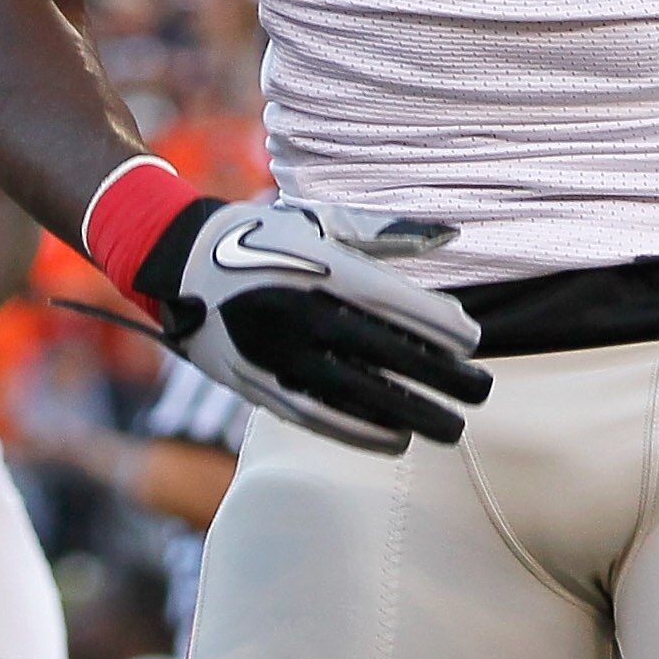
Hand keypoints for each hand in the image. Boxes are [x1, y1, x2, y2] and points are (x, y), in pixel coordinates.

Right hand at [150, 200, 491, 455]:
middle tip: (481, 392)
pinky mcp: (258, 384)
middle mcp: (301, 314)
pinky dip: (359, 429)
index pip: (393, 303)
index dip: (438, 325)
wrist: (177, 261)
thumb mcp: (319, 220)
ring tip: (450, 427)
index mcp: (319, 267)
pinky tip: (395, 438)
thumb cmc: (262, 234)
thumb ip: (385, 233)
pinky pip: (317, 414)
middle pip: (384, 354)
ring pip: (356, 393)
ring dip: (408, 412)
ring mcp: (278, 353)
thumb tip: (448, 235)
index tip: (472, 341)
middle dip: (438, 377)